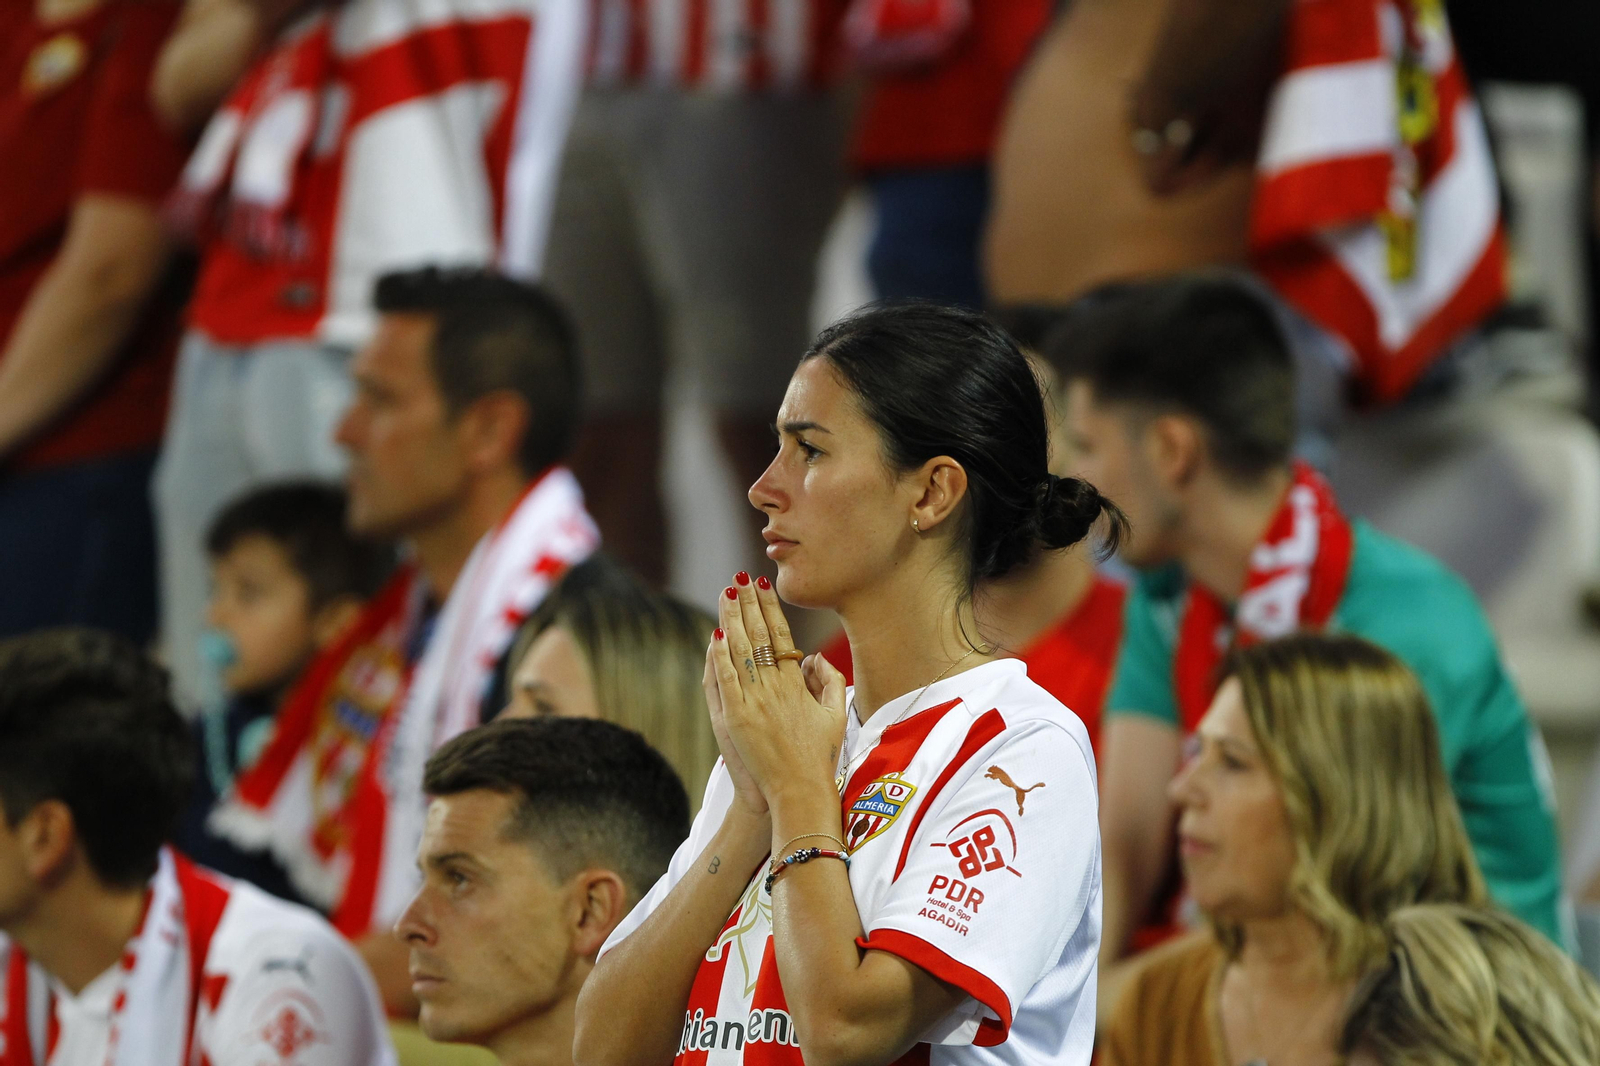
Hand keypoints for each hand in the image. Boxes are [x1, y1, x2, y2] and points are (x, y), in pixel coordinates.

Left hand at [709, 574, 846, 810]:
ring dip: (732, 619)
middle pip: (759, 635)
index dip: (771, 608)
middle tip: (740, 578)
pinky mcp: (736, 718)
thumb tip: (814, 656)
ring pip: (741, 651)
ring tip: (726, 593)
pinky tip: (716, 633)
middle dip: (749, 603)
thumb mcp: (835, 715)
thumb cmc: (818, 756)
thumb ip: (829, 681)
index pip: (782, 635)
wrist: (799, 790)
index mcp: (797, 684)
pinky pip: (726, 679)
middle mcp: (776, 687)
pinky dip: (720, 656)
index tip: (764, 585)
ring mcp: (755, 702)